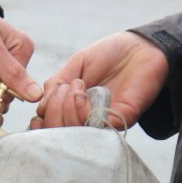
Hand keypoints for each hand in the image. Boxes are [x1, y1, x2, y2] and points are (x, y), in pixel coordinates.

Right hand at [34, 32, 168, 129]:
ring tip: (76, 88)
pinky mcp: (118, 121)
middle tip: (64, 89)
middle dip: (53, 112)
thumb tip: (41, 107)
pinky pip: (93, 129)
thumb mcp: (74, 66)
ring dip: (67, 111)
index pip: (49, 127)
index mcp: (73, 109)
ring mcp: (101, 123)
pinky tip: (83, 94)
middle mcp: (86, 120)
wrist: (140, 47)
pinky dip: (82, 113)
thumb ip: (56, 85)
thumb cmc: (109, 55)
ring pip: (74, 134)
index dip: (42, 119)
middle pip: (59, 134)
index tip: (47, 100)